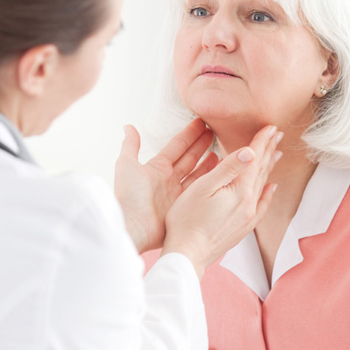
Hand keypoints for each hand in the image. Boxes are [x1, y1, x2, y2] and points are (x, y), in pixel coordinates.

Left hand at [114, 119, 217, 253]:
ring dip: (210, 163)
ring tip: (223, 152)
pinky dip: (211, 182)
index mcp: (157, 168)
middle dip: (202, 145)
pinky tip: (222, 173)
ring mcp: (178, 194)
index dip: (189, 134)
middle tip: (216, 132)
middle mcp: (169, 180)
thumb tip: (128, 127)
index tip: (202, 122)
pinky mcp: (184, 208)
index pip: (177, 146)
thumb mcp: (126, 165)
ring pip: (198, 174)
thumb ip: (130, 146)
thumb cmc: (128, 197)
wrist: (133, 227)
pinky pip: (201, 191)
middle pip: (190, 158)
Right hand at [162, 125, 280, 276]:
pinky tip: (271, 187)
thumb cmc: (187, 220)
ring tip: (277, 153)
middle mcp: (249, 203)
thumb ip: (228, 169)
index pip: (254, 159)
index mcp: (239, 190)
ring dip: (269, 167)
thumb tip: (250, 152)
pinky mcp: (243, 227)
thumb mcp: (203, 188)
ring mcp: (247, 216)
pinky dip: (268, 193)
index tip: (270, 126)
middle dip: (269, 150)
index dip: (261, 141)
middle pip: (261, 170)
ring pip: (262, 185)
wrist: (188, 254)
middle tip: (277, 134)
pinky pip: (262, 206)